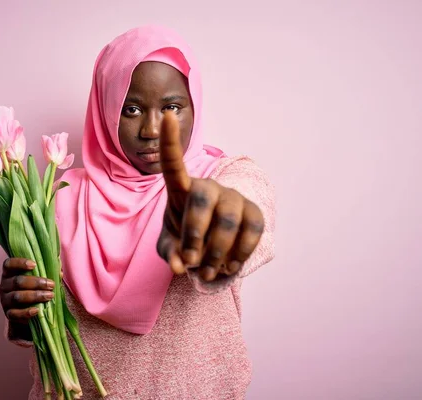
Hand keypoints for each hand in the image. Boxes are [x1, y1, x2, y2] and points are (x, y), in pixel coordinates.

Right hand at [0, 258, 55, 321]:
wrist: (26, 312)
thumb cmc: (33, 290)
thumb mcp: (38, 279)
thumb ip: (47, 272)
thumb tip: (59, 271)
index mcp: (9, 273)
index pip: (8, 264)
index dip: (20, 263)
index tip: (34, 264)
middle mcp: (4, 285)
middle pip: (17, 281)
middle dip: (36, 283)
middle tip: (51, 285)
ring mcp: (5, 300)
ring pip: (17, 297)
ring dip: (35, 296)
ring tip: (49, 296)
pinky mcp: (8, 314)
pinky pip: (15, 313)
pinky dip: (26, 312)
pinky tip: (37, 310)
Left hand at [156, 112, 264, 281]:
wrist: (213, 248)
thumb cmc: (185, 240)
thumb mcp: (170, 248)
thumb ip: (169, 254)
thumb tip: (178, 265)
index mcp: (181, 189)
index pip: (174, 162)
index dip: (171, 140)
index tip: (168, 114)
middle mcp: (208, 187)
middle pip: (201, 201)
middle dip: (194, 236)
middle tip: (190, 263)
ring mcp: (233, 198)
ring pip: (228, 220)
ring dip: (216, 253)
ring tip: (206, 274)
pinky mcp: (254, 212)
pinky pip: (252, 231)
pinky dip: (239, 255)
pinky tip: (228, 268)